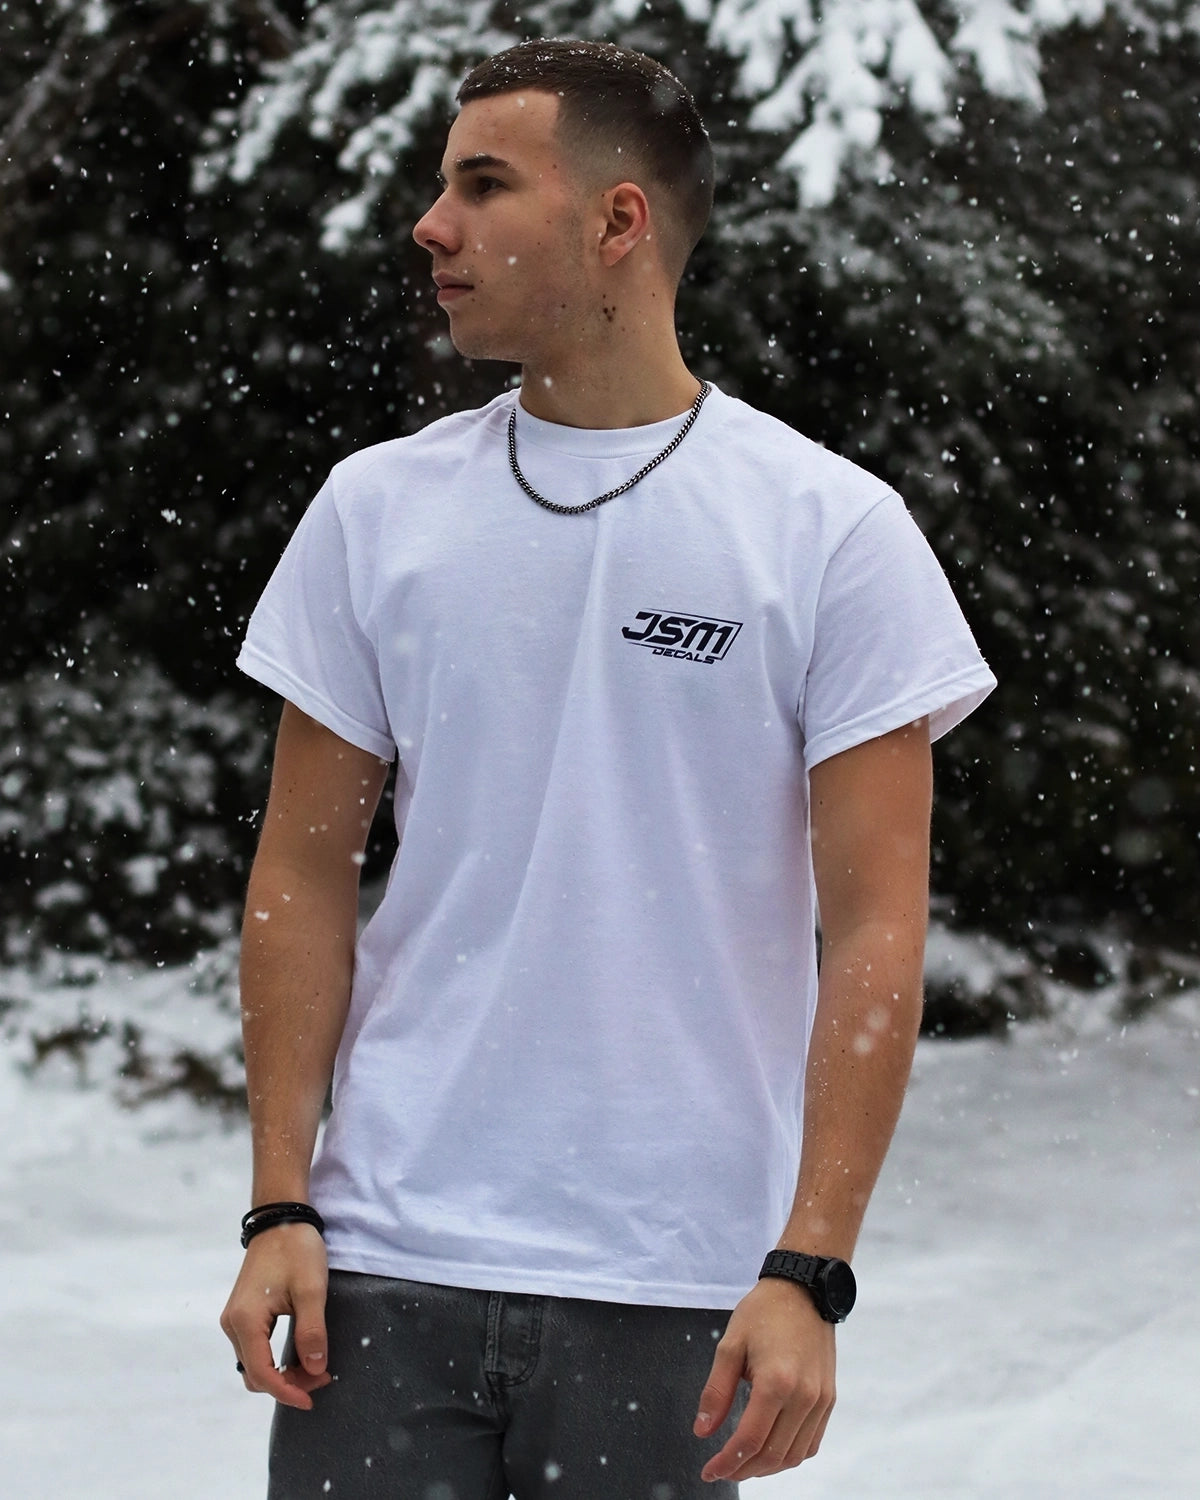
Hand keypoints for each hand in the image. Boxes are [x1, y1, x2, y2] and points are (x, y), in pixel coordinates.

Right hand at [220, 1222, 332, 1408]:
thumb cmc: (296, 1250)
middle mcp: (232, 1324)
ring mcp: (235, 1319)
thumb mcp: (311, 1290)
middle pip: (255, 1373)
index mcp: (245, 1320)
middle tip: (322, 1377)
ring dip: (282, 1373)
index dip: (287, 1392)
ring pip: (254, 1364)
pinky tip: (299, 1355)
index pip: (262, 1374)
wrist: (280, 1219)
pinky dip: (275, 1359)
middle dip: (288, 1383)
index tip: (311, 1399)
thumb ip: (312, 1331)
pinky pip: (255, 1349)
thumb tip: (315, 1369)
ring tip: (315, 1367)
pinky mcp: (242, 1314)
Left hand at [693, 1276, 835, 1481]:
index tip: (709, 1470)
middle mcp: (804, 1396)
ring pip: (794, 1455)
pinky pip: (811, 1442)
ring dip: (767, 1467)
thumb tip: (703, 1431)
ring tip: (743, 1463)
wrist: (804, 1289)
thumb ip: (716, 1392)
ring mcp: (820, 1400)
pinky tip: (770, 1449)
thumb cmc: (764, 1312)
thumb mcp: (730, 1345)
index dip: (726, 1462)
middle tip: (722, 1468)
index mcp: (776, 1382)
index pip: (750, 1440)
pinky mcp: (829, 1398)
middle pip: (773, 1455)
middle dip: (743, 1469)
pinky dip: (790, 1455)